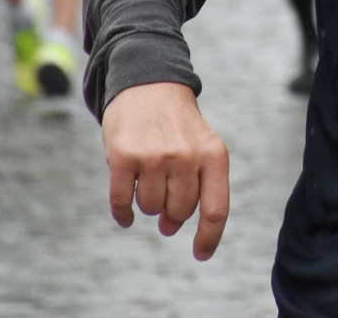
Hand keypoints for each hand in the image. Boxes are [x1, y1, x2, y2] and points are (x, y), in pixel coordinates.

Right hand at [101, 82, 230, 260]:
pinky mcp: (123, 156)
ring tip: (148, 181)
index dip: (209, 238)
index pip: (216, 209)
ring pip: (150, 207)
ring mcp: (154, 156)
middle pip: (179, 212)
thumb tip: (172, 226)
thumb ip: (199, 185)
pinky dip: (122, 213)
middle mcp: (186, 156)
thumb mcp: (204, 145)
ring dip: (147, 204)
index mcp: (213, 155)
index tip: (201, 254)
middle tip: (166, 206)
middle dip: (171, 215)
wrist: (149, 83)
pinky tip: (125, 214)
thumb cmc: (179, 125)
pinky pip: (121, 202)